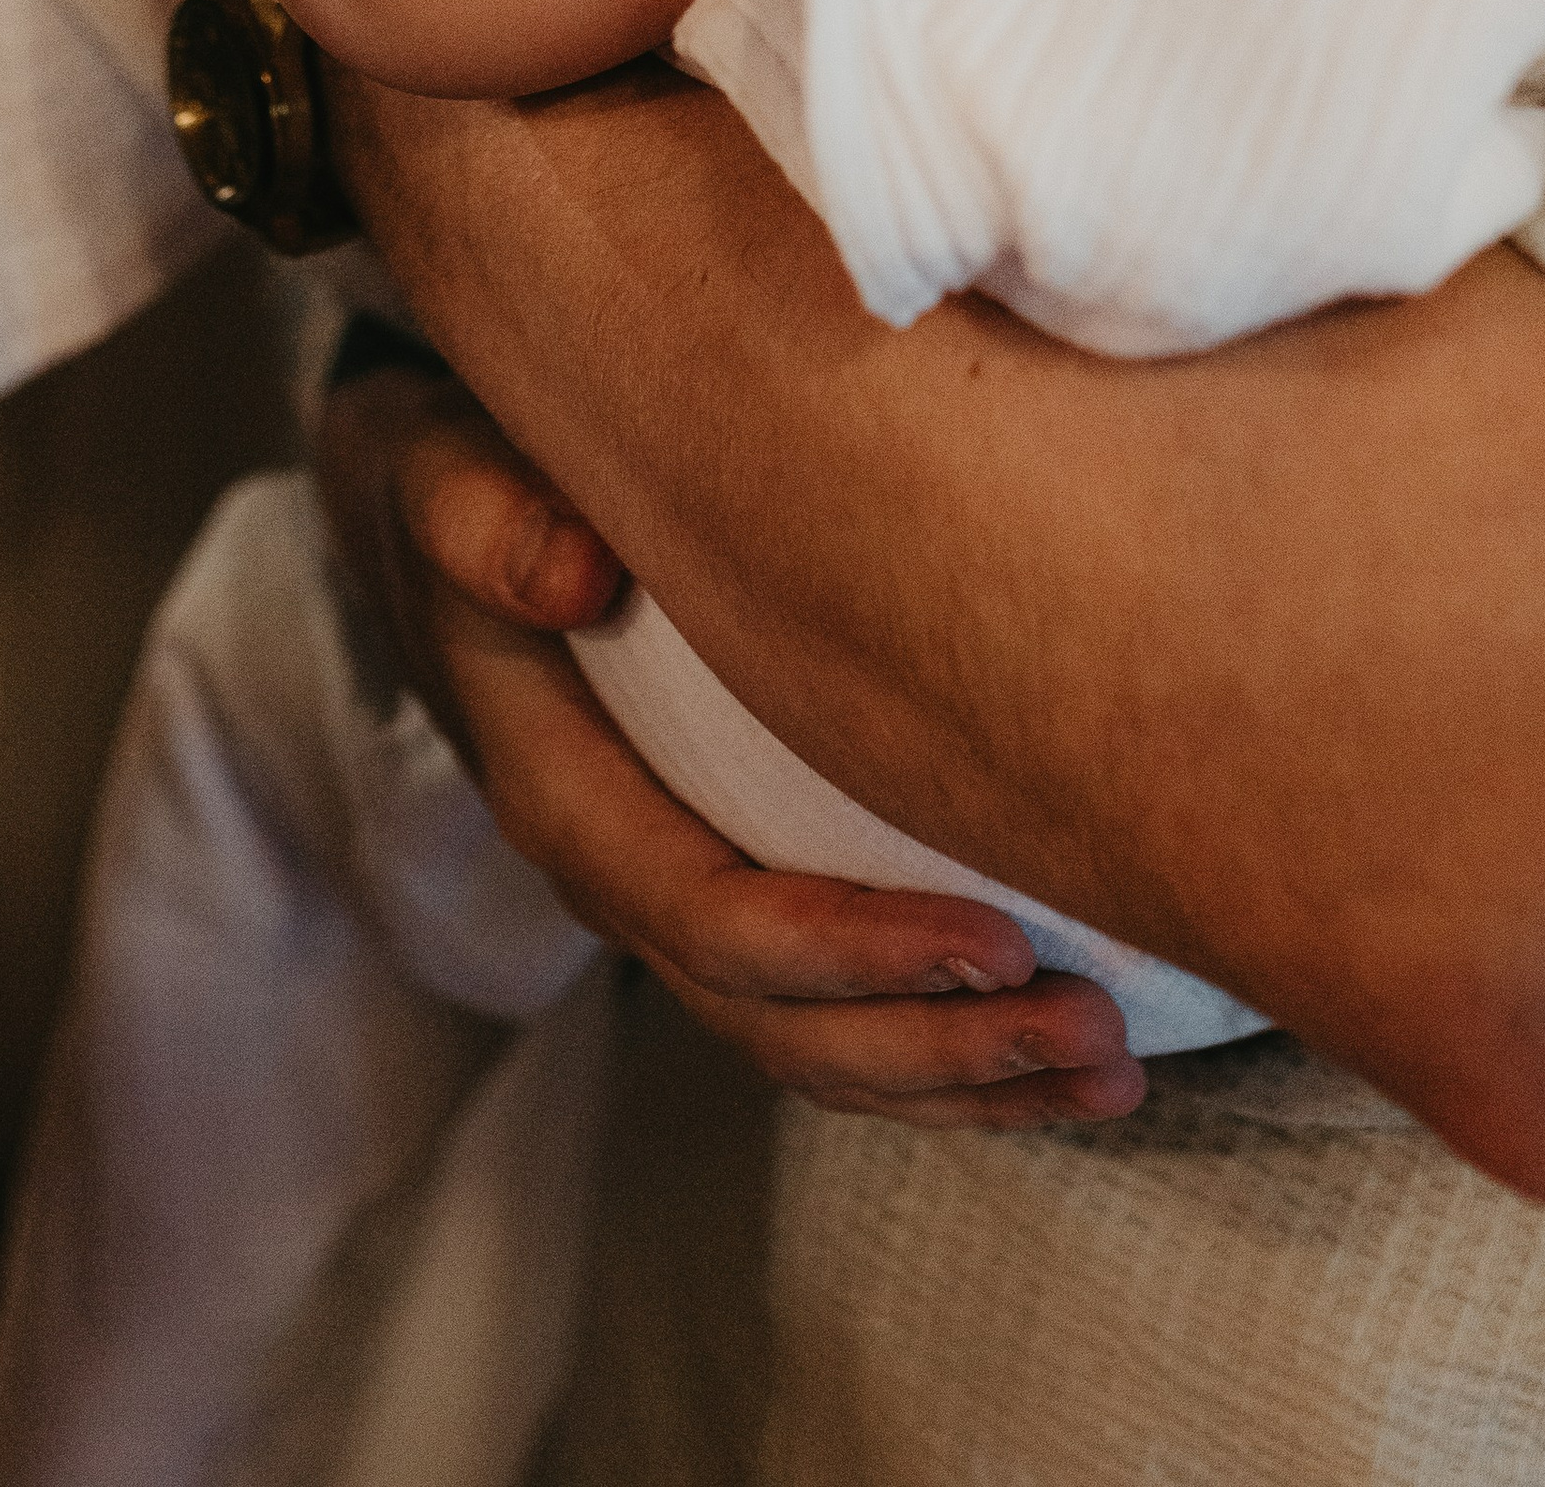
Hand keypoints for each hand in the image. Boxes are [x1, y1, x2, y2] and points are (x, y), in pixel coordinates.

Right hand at [315, 358, 1145, 1128]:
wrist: (436, 500)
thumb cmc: (460, 474)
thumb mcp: (445, 473)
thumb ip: (490, 518)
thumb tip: (573, 575)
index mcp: (559, 792)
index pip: (711, 917)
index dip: (851, 953)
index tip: (994, 943)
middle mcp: (617, 870)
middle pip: (778, 1019)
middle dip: (938, 1043)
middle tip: (1095, 1030)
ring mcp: (671, 888)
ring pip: (813, 1041)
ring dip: (960, 1072)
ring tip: (1108, 1064)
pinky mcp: (726, 874)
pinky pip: (829, 1004)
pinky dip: (939, 1041)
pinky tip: (1050, 1042)